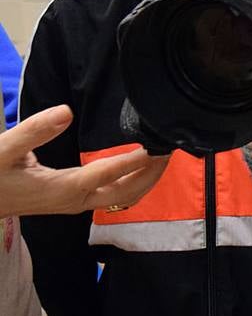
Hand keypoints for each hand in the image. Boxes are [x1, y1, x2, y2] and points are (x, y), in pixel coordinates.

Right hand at [0, 106, 170, 217]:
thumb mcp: (4, 150)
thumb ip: (34, 131)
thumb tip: (66, 112)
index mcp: (63, 189)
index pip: (108, 174)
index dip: (134, 159)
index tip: (157, 144)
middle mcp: (75, 201)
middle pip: (125, 192)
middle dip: (151, 172)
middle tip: (171, 147)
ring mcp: (76, 204)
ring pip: (122, 197)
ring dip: (146, 178)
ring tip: (165, 155)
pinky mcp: (73, 201)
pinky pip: (113, 195)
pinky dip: (132, 181)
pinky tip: (141, 165)